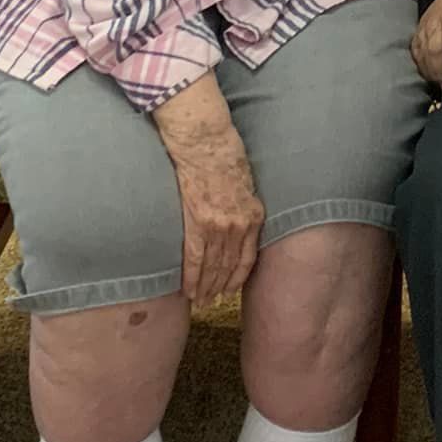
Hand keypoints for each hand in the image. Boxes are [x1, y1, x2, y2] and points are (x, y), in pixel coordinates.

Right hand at [154, 81, 264, 307]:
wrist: (206, 140)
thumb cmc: (224, 153)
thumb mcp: (246, 181)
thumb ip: (245, 205)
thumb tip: (238, 219)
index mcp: (253, 215)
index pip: (248, 257)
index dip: (238, 277)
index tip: (231, 289)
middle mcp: (239, 224)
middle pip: (229, 266)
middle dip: (220, 286)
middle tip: (212, 301)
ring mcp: (219, 226)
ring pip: (212, 267)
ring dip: (205, 287)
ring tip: (199, 301)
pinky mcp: (197, 222)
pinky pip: (194, 259)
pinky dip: (191, 278)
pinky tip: (188, 291)